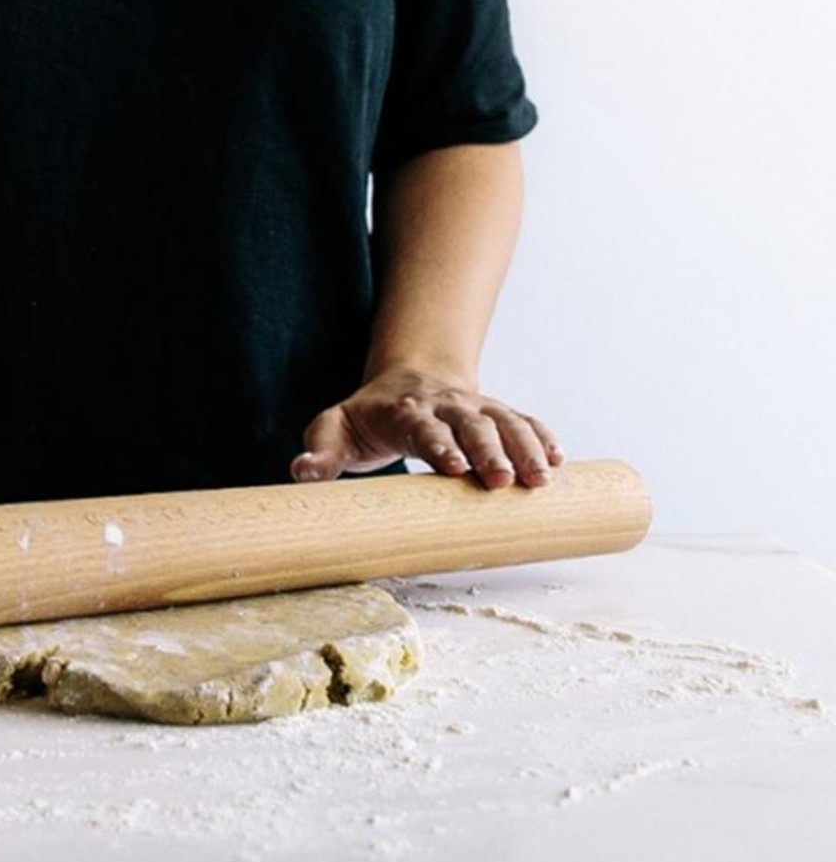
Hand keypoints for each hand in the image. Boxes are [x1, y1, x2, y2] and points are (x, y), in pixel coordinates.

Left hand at [290, 367, 563, 489]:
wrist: (406, 380)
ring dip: (525, 448)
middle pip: (472, 424)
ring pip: (505, 421)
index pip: (423, 427)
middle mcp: (444, 406)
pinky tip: (559, 461)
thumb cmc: (367, 417)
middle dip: (490, 450)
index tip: (455, 468)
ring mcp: (475, 408)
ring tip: (542, 480)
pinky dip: (543, 438)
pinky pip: (524, 422)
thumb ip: (319, 450)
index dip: (440, 445)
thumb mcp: (333, 428)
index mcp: (403, 411)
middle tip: (505, 481)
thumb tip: (301, 472)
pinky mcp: (496, 414)